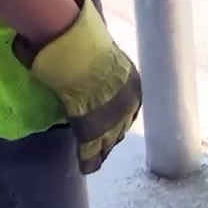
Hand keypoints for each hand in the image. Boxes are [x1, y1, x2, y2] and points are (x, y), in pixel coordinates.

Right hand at [22, 0, 141, 173]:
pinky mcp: (92, 126)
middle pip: (122, 126)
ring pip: (109, 140)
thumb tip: (93, 61)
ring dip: (102, 150)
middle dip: (113, 137)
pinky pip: (91, 148)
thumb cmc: (83, 40)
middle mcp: (128, 101)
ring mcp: (112, 115)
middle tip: (104, 148)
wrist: (76, 45)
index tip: (114, 128)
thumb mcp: (102, 52)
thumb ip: (101, 63)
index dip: (120, 119)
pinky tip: (86, 167)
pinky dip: (89, 159)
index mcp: (132, 82)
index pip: (130, 108)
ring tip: (95, 161)